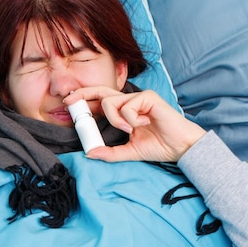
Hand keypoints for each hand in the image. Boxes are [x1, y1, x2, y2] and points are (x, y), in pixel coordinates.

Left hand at [64, 87, 205, 162]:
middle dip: (83, 94)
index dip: (84, 101)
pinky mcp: (148, 97)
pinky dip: (131, 119)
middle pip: (101, 92)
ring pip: (111, 102)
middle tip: (69, 102)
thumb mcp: (129, 151)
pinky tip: (144, 124)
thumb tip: (89, 154)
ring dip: (115, 120)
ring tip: (130, 130)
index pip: (100, 102)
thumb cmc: (159, 146)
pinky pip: (127, 107)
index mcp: (124, 112)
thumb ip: (110, 152)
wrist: (179, 147)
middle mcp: (129, 102)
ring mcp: (138, 97)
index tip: (68, 105)